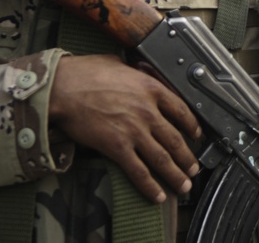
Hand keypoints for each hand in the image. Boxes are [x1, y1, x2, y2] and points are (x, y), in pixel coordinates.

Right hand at [49, 54, 201, 202]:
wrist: (62, 88)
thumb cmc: (85, 72)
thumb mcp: (120, 63)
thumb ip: (135, 72)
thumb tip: (138, 72)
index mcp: (151, 88)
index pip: (182, 110)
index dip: (192, 126)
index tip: (196, 135)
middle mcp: (148, 111)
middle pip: (176, 139)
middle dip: (188, 158)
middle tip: (194, 169)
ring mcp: (134, 131)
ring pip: (162, 158)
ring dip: (176, 175)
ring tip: (184, 185)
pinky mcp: (117, 147)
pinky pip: (139, 171)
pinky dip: (150, 186)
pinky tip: (158, 195)